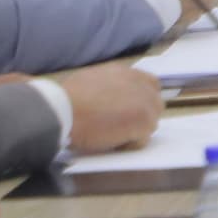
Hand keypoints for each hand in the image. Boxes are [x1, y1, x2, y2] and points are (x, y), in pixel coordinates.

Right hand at [50, 60, 165, 152]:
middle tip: (118, 128)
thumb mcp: (90, 81)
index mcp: (124, 72)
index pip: (149, 84)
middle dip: (140, 118)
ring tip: (108, 134)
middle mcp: (140, 83)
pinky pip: (143, 140)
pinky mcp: (145, 121)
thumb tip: (109, 98)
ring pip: (149, 123)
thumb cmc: (66, 98)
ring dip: (133, 132)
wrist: (64, 108)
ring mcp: (146, 102)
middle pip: (154, 105)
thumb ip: (108, 86)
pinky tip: (109, 142)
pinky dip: (128, 145)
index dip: (141, 100)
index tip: (130, 112)